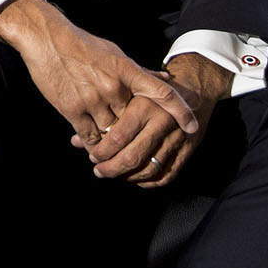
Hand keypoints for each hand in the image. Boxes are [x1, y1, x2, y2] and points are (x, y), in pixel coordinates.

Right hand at [0, 0, 199, 163]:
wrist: (45, 38)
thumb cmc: (81, 45)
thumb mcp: (113, 53)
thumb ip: (139, 72)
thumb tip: (167, 82)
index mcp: (125, 69)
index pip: (161, 93)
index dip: (180, 111)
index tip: (192, 126)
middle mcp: (113, 86)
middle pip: (134, 121)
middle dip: (136, 131)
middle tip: (140, 141)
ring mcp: (92, 99)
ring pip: (113, 133)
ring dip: (113, 141)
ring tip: (112, 147)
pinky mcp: (72, 109)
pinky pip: (91, 136)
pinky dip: (94, 143)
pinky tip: (93, 144)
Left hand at [79, 51, 225, 189]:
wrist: (191, 85)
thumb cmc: (148, 88)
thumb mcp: (125, 92)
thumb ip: (102, 115)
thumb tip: (76, 141)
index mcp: (144, 104)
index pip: (119, 137)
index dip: (103, 151)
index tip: (92, 156)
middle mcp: (162, 121)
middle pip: (133, 156)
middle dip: (112, 168)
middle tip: (99, 171)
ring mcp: (177, 137)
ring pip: (149, 169)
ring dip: (129, 177)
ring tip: (114, 174)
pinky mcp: (188, 150)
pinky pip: (167, 175)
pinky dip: (149, 182)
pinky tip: (136, 178)